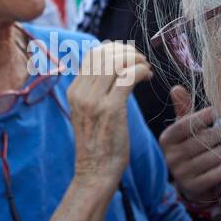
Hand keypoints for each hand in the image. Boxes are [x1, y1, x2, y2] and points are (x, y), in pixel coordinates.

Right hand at [68, 41, 149, 187]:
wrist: (95, 171)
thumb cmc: (98, 144)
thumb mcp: (88, 112)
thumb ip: (95, 91)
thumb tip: (113, 68)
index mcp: (73, 91)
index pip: (92, 55)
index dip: (114, 48)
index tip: (129, 56)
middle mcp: (80, 93)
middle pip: (104, 53)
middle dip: (127, 51)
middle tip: (141, 60)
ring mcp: (94, 101)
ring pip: (116, 62)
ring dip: (136, 59)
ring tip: (146, 69)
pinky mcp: (110, 109)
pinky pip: (128, 77)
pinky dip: (140, 70)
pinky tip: (147, 77)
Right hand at [160, 85, 220, 205]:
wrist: (192, 181)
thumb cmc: (191, 147)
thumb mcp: (185, 129)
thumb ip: (183, 109)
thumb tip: (176, 88)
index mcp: (166, 139)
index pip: (188, 123)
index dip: (205, 116)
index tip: (219, 112)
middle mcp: (170, 157)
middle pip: (204, 139)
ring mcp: (181, 174)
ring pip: (214, 155)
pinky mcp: (194, 187)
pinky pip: (218, 172)